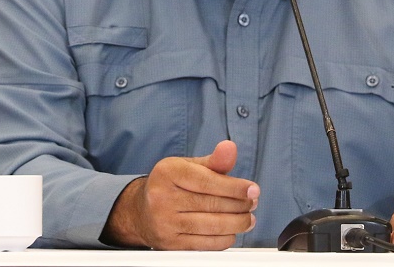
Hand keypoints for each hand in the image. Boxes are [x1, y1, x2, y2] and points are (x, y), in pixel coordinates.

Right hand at [103, 140, 259, 249]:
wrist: (140, 212)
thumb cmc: (170, 185)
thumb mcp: (187, 166)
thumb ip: (213, 160)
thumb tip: (230, 148)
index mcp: (168, 172)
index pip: (208, 181)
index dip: (235, 187)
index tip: (253, 190)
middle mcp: (162, 197)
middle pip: (212, 204)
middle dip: (240, 205)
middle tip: (253, 204)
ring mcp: (165, 223)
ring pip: (212, 226)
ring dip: (237, 223)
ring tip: (248, 219)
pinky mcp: (170, 244)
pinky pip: (205, 244)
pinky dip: (224, 239)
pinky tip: (233, 232)